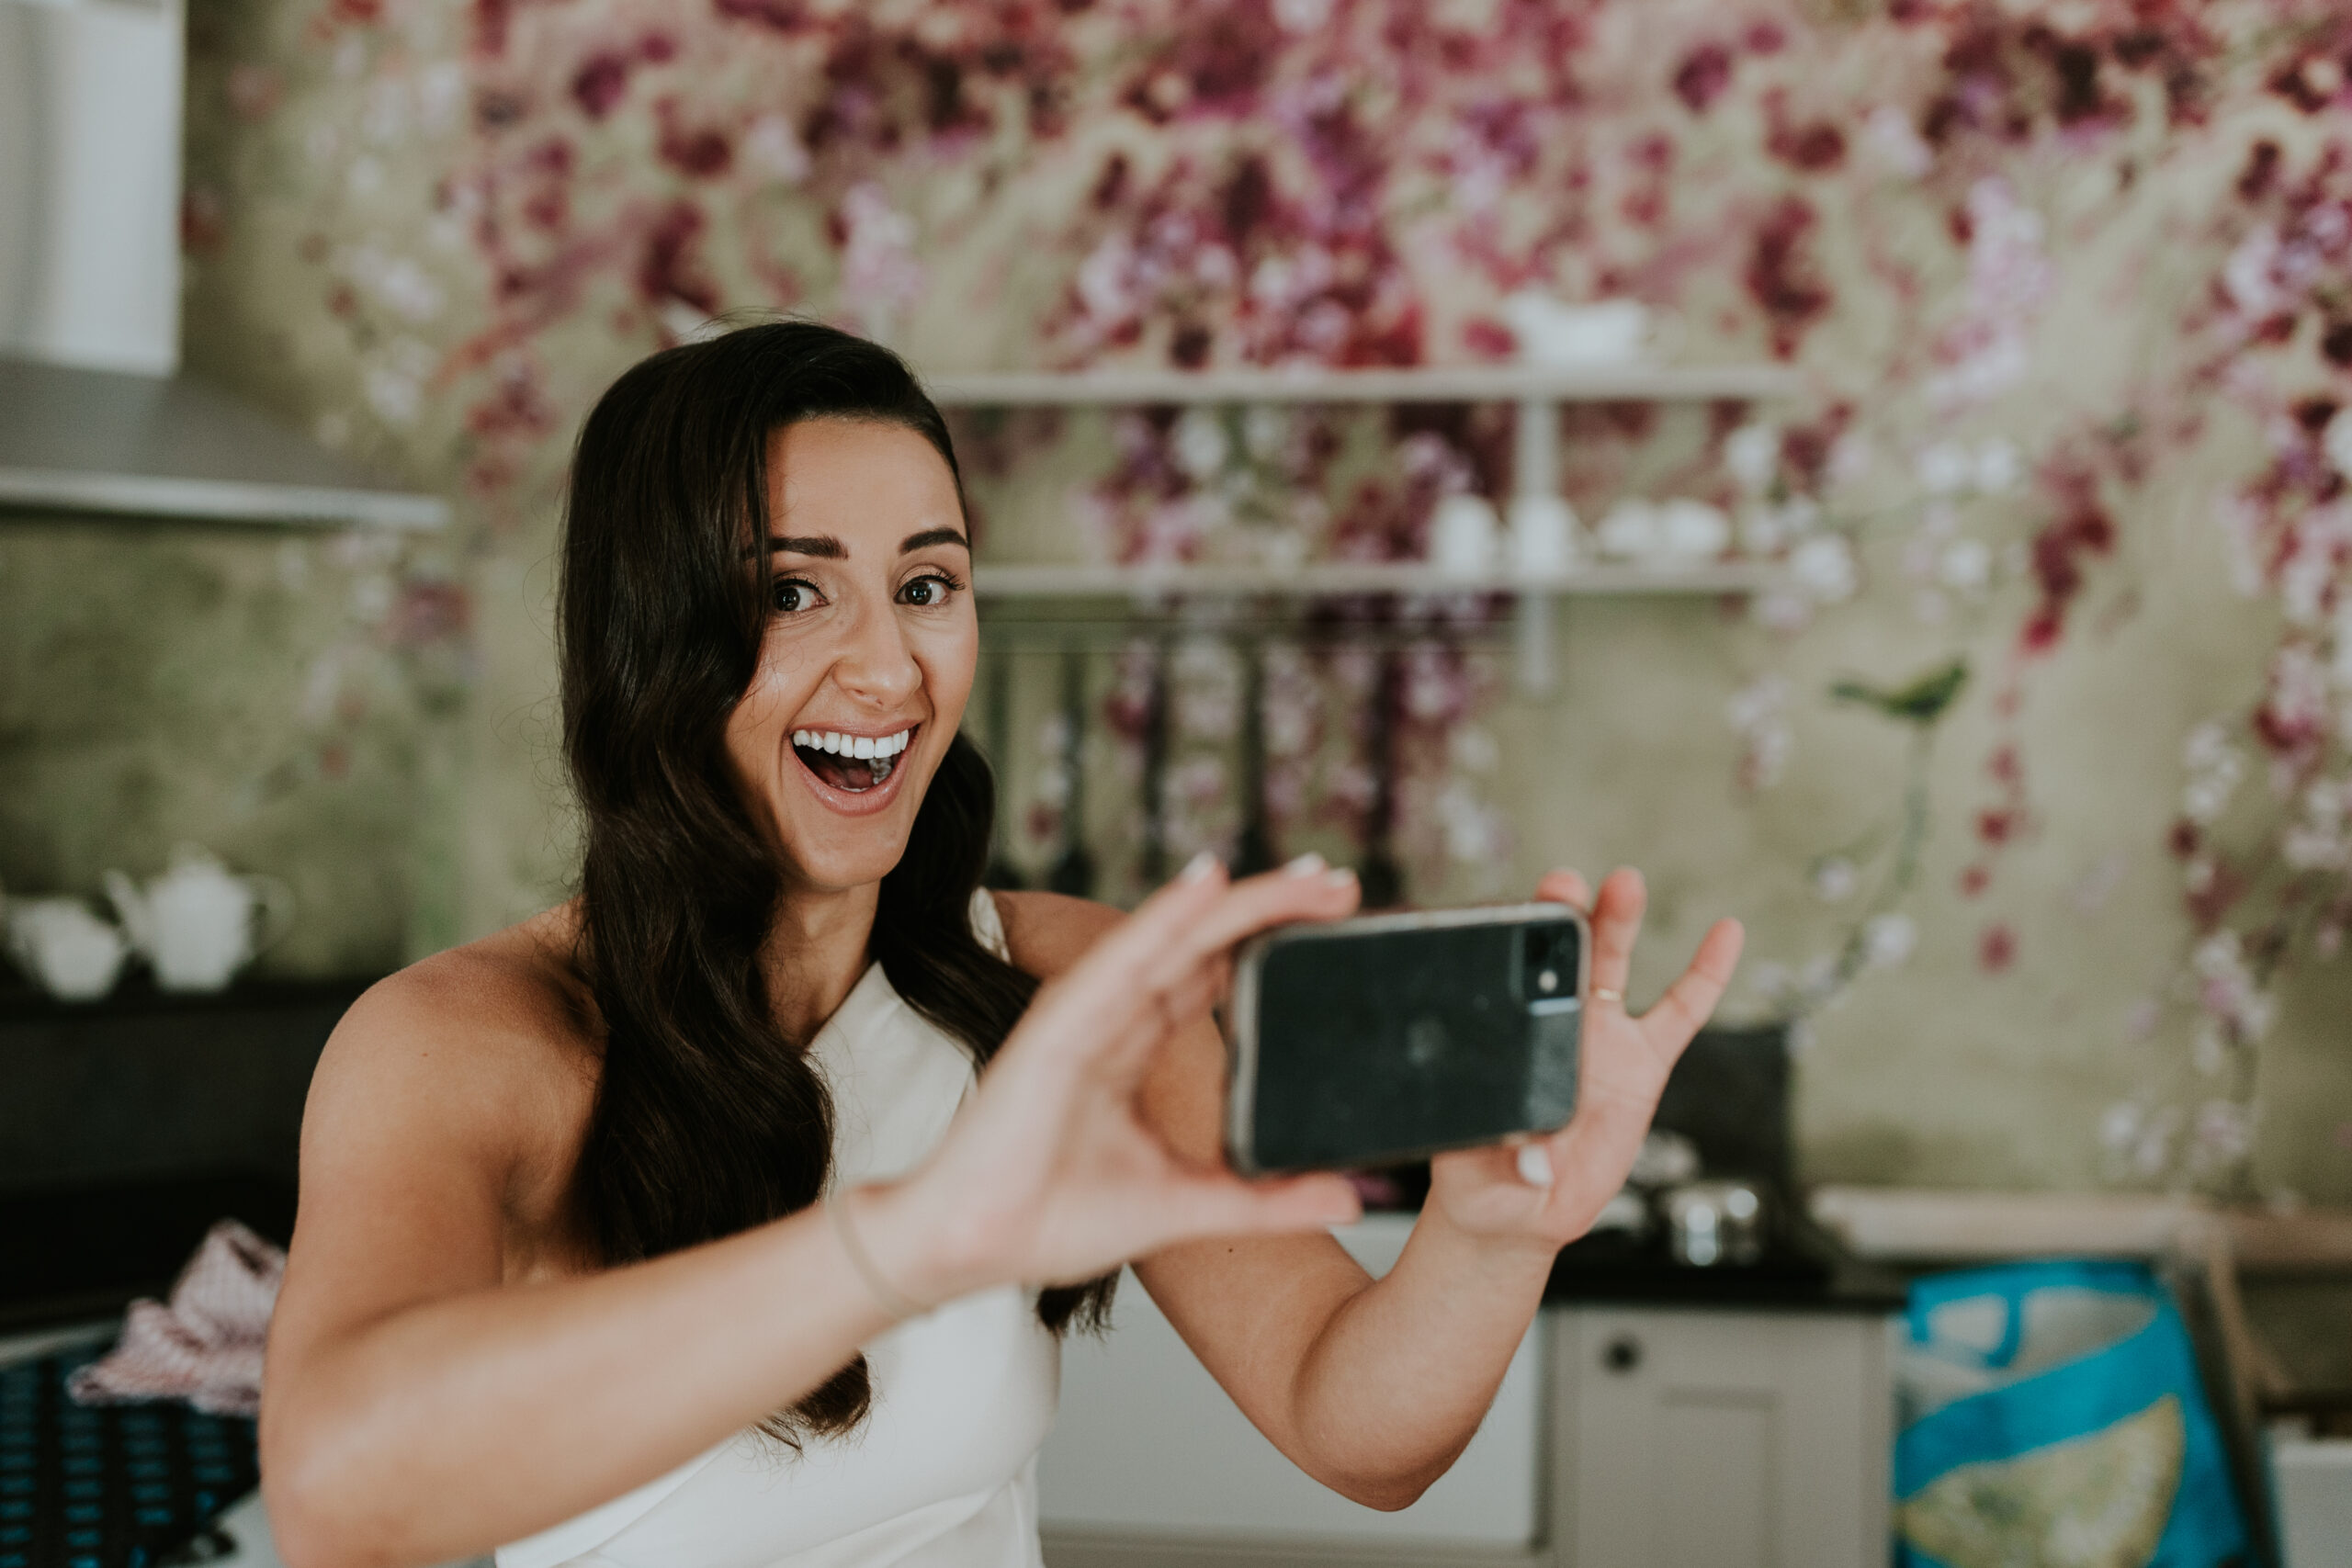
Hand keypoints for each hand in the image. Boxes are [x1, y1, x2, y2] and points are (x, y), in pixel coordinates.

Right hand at [861, 855, 1364, 1304]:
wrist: (974, 1249)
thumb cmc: (1051, 1219)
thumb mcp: (1185, 1204)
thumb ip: (1264, 1198)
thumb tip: (1349, 1198)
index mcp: (1134, 1047)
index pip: (1213, 975)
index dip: (1269, 943)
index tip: (1335, 923)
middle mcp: (1112, 1019)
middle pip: (1204, 944)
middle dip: (1273, 910)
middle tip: (1343, 883)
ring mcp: (1084, 1016)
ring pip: (1174, 939)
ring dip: (1239, 902)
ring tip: (1307, 875)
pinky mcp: (1057, 1028)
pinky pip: (1120, 961)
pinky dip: (1164, 918)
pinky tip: (1208, 884)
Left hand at [1424, 868, 1742, 1255]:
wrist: (1516, 1211)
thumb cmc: (1480, 1178)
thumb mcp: (1470, 1169)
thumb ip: (1498, 1158)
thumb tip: (1532, 1158)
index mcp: (1506, 1037)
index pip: (1510, 978)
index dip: (1516, 946)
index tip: (1519, 915)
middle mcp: (1553, 1025)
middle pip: (1560, 957)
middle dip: (1565, 915)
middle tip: (1565, 881)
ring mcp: (1601, 1038)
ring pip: (1612, 968)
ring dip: (1617, 922)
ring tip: (1624, 884)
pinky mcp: (1644, 1065)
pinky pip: (1682, 1015)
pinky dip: (1706, 974)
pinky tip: (1726, 933)